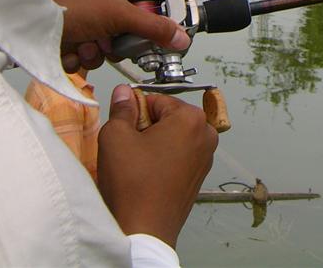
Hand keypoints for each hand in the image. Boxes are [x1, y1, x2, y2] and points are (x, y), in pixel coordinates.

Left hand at [31, 0, 191, 70]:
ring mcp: (87, 20)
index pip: (148, 7)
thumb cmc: (71, 5)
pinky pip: (86, 57)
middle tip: (106, 43)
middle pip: (127, 33)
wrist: (26, 21)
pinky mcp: (71, 37)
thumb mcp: (118, 14)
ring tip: (80, 44)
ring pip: (105, 49)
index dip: (148, 26)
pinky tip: (66, 49)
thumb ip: (153, 28)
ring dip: (94, 53)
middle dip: (114, 45)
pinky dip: (77, 58)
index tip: (146, 40)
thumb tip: (184, 38)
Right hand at [97, 85, 217, 246]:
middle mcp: (206, 135)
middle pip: (168, 117)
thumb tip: (124, 92)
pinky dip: (162, 159)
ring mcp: (205, 158)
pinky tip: (147, 174)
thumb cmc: (132, 183)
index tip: (125, 127)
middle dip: (147, 127)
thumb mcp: (116, 136)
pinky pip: (178, 155)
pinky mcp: (199, 177)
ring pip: (173, 137)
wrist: (144, 230)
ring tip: (138, 163)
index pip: (155, 99)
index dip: (135, 111)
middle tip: (130, 147)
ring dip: (154, 143)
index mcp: (191, 119)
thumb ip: (122, 108)